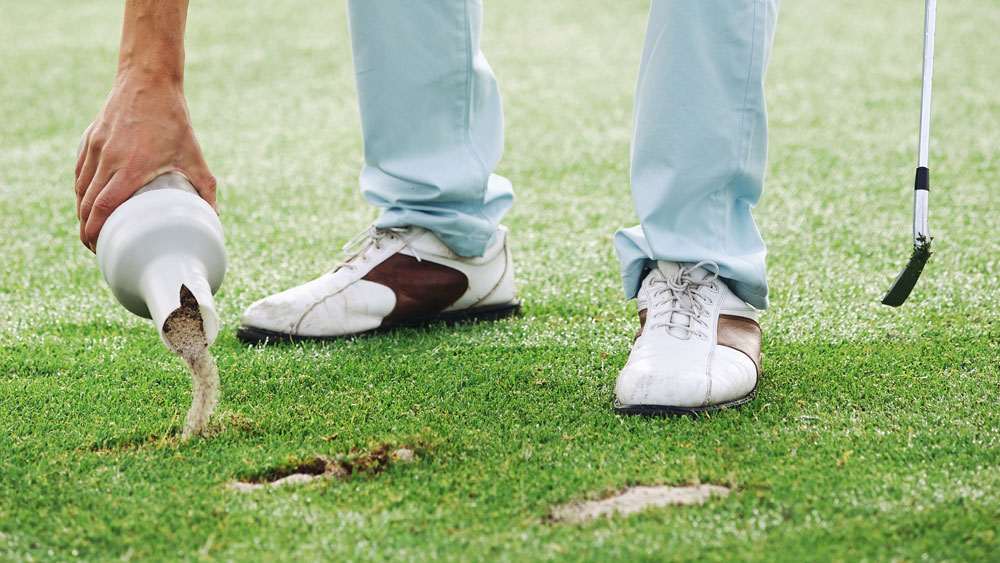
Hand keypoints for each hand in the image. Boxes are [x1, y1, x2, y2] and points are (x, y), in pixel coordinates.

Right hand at [75, 75, 215, 251]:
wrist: (148, 81)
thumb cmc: (173, 120)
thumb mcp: (194, 156)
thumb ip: (205, 187)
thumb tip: (215, 216)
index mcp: (131, 168)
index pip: (103, 208)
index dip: (95, 232)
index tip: (98, 248)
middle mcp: (108, 160)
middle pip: (86, 205)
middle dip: (86, 230)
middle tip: (96, 246)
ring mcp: (95, 148)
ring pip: (80, 189)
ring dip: (82, 212)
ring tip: (92, 229)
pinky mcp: (89, 139)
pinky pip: (79, 172)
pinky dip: (81, 190)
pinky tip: (87, 201)